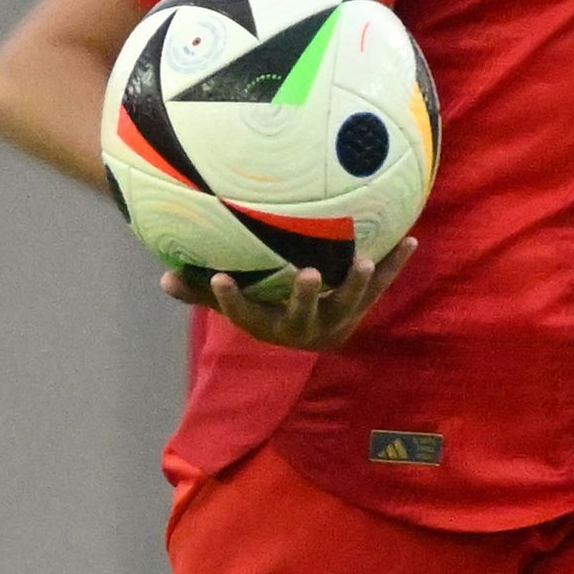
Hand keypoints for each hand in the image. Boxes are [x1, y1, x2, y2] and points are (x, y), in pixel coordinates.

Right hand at [166, 238, 414, 352]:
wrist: (313, 334)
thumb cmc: (264, 308)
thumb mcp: (233, 303)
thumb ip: (201, 292)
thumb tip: (162, 279)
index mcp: (269, 326)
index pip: (246, 315)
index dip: (232, 300)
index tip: (222, 278)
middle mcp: (304, 328)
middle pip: (304, 315)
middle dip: (307, 296)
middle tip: (309, 274)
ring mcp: (337, 320)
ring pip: (349, 304)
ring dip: (359, 284)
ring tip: (367, 262)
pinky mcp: (361, 307)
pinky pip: (380, 288)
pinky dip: (394, 265)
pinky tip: (410, 239)